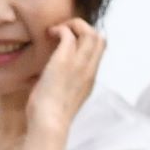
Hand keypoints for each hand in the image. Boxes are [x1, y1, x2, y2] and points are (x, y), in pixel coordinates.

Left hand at [28, 19, 106, 133]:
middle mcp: (89, 70)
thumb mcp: (62, 99)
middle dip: (83, 28)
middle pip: (100, 38)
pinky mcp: (64, 62)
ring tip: (57, 31)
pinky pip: (69, 34)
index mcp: (89, 80)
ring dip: (73, 25)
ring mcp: (79, 65)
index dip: (87, 40)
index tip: (69, 41)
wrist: (48, 124)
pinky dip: (60, 29)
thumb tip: (49, 81)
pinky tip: (49, 34)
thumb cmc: (48, 117)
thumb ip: (63, 86)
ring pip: (90, 32)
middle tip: (63, 32)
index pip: (100, 51)